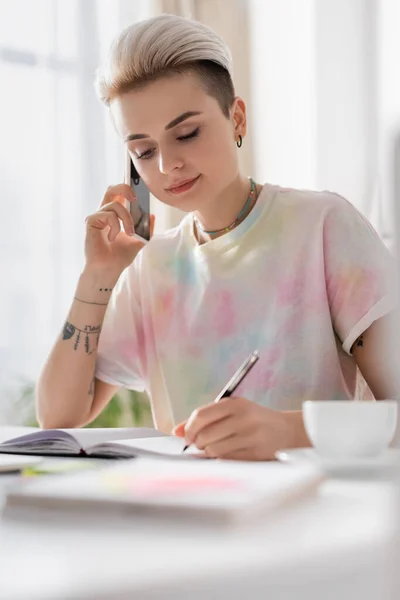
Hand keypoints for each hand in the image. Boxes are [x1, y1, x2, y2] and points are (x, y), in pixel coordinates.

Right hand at [84, 184, 154, 275]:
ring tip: (129, 233)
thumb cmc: (119, 258)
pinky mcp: (91, 222)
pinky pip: (108, 215)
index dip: (126, 186)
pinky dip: (115, 226)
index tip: (138, 184)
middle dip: (125, 188)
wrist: (107, 271)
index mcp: (114, 215)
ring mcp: (96, 217)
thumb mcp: (138, 242)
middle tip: (136, 198)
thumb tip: (152, 215)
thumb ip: (145, 229)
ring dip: (127, 219)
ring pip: (115, 205)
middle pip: (112, 188)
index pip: (119, 194)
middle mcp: (104, 213)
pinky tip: (112, 239)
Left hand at [173, 397, 293, 460]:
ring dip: (209, 452)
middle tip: (202, 444)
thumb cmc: (253, 420)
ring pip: (213, 450)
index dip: (189, 429)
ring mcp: (249, 436)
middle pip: (204, 435)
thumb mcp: (232, 411)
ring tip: (217, 448)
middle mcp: (242, 418)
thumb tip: (177, 431)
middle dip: (198, 443)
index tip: (187, 437)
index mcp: (234, 404)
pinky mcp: (254, 453)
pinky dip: (221, 459)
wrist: (286, 431)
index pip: (200, 416)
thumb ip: (205, 418)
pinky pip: (225, 460)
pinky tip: (228, 453)